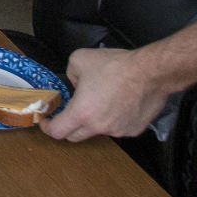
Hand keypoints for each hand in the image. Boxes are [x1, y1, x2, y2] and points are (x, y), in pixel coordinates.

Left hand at [41, 47, 169, 141]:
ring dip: (92, 121)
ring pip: (97, 131)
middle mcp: (99, 127)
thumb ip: (69, 75)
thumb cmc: (116, 66)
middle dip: (67, 127)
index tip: (46, 120)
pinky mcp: (133, 130)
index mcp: (82, 113)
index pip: (57, 132)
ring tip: (99, 101)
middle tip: (67, 113)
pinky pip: (117, 128)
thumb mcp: (79, 60)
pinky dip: (112, 119)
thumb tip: (74, 83)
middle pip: (75, 136)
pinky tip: (118, 103)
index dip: (47, 127)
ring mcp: (117, 131)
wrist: (150, 72)